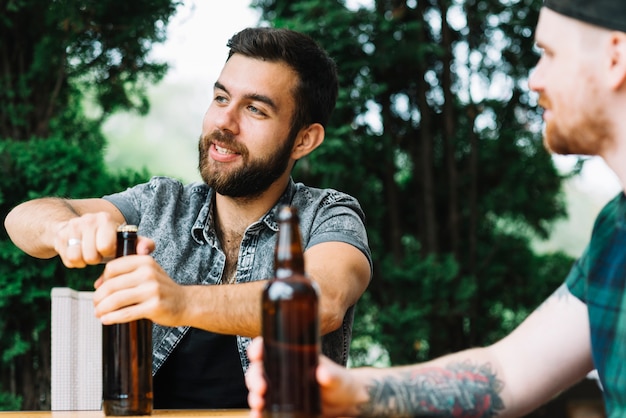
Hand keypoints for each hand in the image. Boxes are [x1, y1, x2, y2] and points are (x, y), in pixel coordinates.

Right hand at [53, 212, 153, 267]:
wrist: (74, 227)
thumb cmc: (106, 238)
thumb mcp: (125, 240)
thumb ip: (142, 244)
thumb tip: (145, 252)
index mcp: (106, 219)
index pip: (106, 247)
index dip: (109, 253)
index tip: (110, 250)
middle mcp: (88, 219)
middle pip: (91, 256)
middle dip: (95, 259)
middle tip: (97, 253)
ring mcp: (72, 226)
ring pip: (77, 258)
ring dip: (84, 261)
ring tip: (89, 254)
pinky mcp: (60, 236)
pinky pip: (68, 259)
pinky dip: (74, 262)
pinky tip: (79, 254)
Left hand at [93, 254, 186, 325]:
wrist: (185, 302)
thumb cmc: (163, 289)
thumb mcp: (148, 272)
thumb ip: (126, 273)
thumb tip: (98, 284)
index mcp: (145, 262)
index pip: (113, 267)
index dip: (102, 279)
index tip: (100, 288)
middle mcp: (149, 273)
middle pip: (112, 285)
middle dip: (99, 297)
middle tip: (96, 304)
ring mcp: (152, 290)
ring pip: (116, 300)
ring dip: (103, 308)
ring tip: (99, 313)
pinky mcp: (154, 307)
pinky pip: (126, 313)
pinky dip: (112, 317)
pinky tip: (107, 319)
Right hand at [245, 337, 366, 417]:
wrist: (345, 404)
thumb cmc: (339, 382)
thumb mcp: (336, 376)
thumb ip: (330, 373)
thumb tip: (323, 373)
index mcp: (291, 356)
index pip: (269, 347)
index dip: (258, 348)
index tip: (256, 354)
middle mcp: (281, 370)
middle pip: (258, 370)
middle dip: (254, 378)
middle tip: (260, 388)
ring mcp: (280, 389)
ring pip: (257, 389)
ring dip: (254, 396)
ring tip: (259, 404)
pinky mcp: (281, 406)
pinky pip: (265, 408)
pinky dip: (258, 413)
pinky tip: (257, 416)